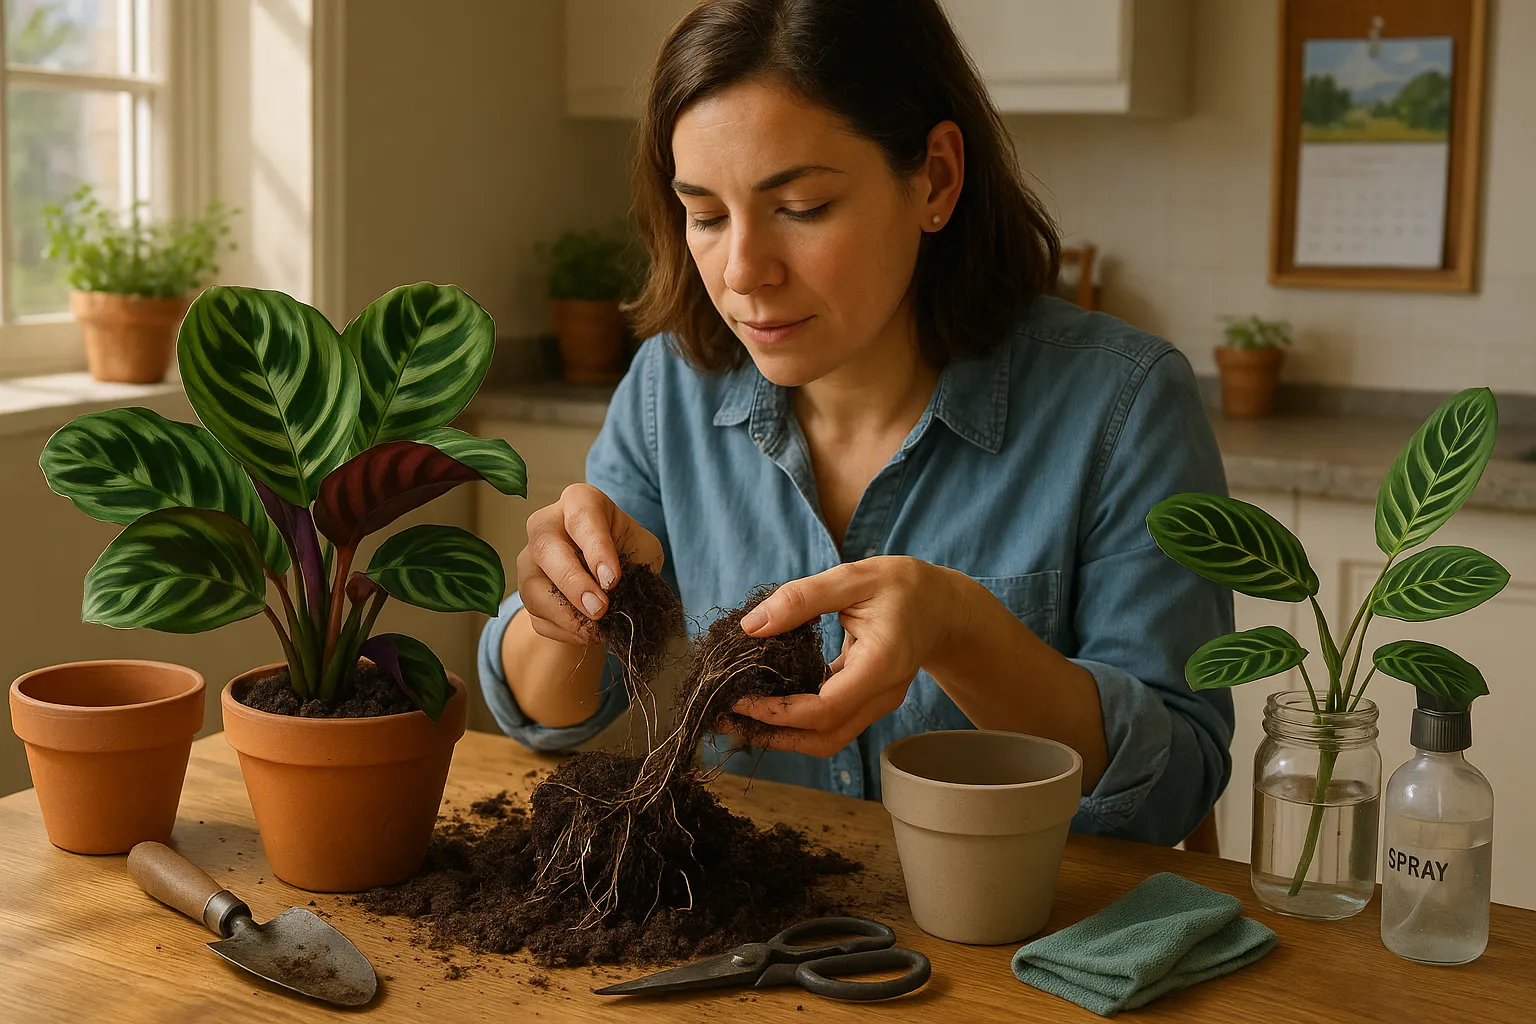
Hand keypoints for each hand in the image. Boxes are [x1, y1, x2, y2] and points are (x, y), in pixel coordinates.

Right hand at [516, 483, 663, 645]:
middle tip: (600, 609)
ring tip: (597, 630)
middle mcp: (546, 525)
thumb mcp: (642, 547)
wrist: (609, 576)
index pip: (582, 518)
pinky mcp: (526, 594)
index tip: (612, 580)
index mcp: (579, 502)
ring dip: (566, 614)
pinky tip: (588, 633)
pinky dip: (565, 631)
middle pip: (546, 548)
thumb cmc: (627, 550)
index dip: (596, 549)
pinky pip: (538, 616)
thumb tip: (622, 596)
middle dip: (573, 582)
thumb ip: (637, 563)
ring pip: (533, 588)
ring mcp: (530, 561)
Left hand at [729, 556, 965, 756]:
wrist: (944, 605)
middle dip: (770, 735)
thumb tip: (750, 626)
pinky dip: (794, 719)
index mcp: (881, 665)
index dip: (777, 712)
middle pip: (822, 738)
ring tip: (736, 716)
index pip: (825, 709)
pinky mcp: (866, 701)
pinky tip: (763, 701)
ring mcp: (876, 703)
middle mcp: (881, 694)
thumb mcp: (854, 577)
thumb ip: (803, 597)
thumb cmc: (903, 586)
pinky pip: (828, 721)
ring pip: (825, 739)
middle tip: (722, 717)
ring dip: (780, 735)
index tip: (738, 699)